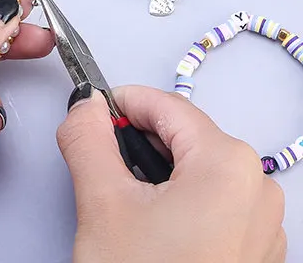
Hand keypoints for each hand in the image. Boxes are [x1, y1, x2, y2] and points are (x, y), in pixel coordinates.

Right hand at [57, 85, 285, 262]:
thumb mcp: (101, 201)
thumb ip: (86, 136)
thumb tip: (86, 108)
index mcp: (227, 164)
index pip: (164, 105)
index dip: (120, 102)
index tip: (89, 112)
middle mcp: (258, 188)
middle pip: (182, 137)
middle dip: (136, 143)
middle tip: (99, 167)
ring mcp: (264, 226)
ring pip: (196, 171)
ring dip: (155, 174)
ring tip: (123, 208)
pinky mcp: (257, 254)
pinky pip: (213, 203)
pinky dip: (178, 202)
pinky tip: (152, 233)